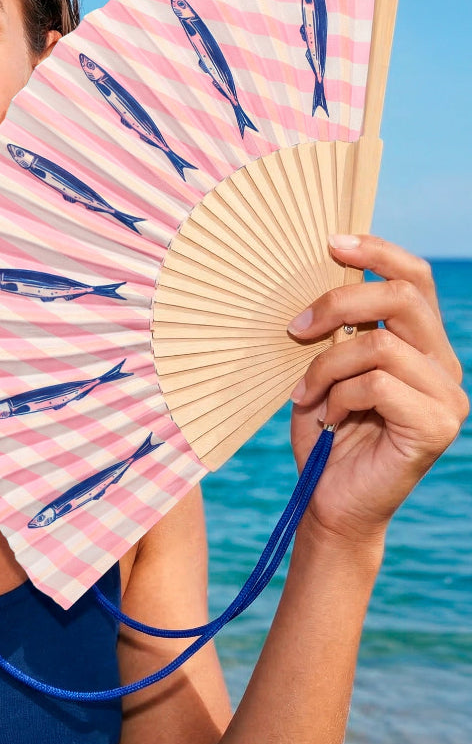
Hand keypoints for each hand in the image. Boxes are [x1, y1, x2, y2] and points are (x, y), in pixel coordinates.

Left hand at [286, 235, 467, 545]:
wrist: (331, 501)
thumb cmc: (323, 430)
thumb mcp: (323, 368)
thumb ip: (335, 329)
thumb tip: (318, 278)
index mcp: (420, 343)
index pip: (414, 278)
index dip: (377, 252)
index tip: (329, 243)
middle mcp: (443, 363)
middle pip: (402, 297)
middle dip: (338, 304)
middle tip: (295, 329)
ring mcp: (447, 395)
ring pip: (379, 345)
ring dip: (326, 366)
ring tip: (307, 395)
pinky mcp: (437, 425)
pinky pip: (376, 385)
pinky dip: (337, 397)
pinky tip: (327, 419)